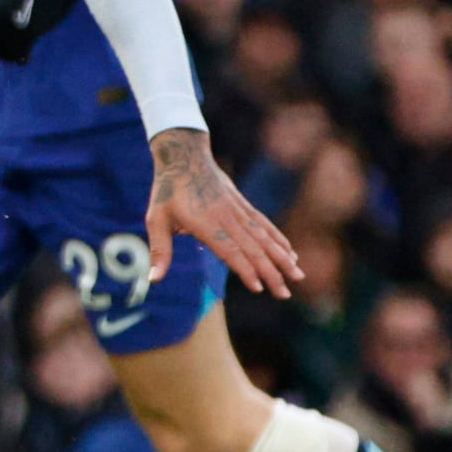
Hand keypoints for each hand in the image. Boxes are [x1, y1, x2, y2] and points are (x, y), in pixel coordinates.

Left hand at [149, 131, 300, 298]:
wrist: (185, 157)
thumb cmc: (167, 191)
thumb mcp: (155, 219)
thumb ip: (160, 251)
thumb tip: (153, 279)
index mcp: (205, 223)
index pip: (229, 250)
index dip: (245, 269)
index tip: (259, 288)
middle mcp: (227, 218)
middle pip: (253, 248)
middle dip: (271, 272)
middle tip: (284, 294)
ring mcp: (238, 210)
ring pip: (265, 237)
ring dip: (282, 258)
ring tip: (298, 276)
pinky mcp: (244, 205)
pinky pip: (265, 225)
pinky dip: (279, 240)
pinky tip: (291, 254)